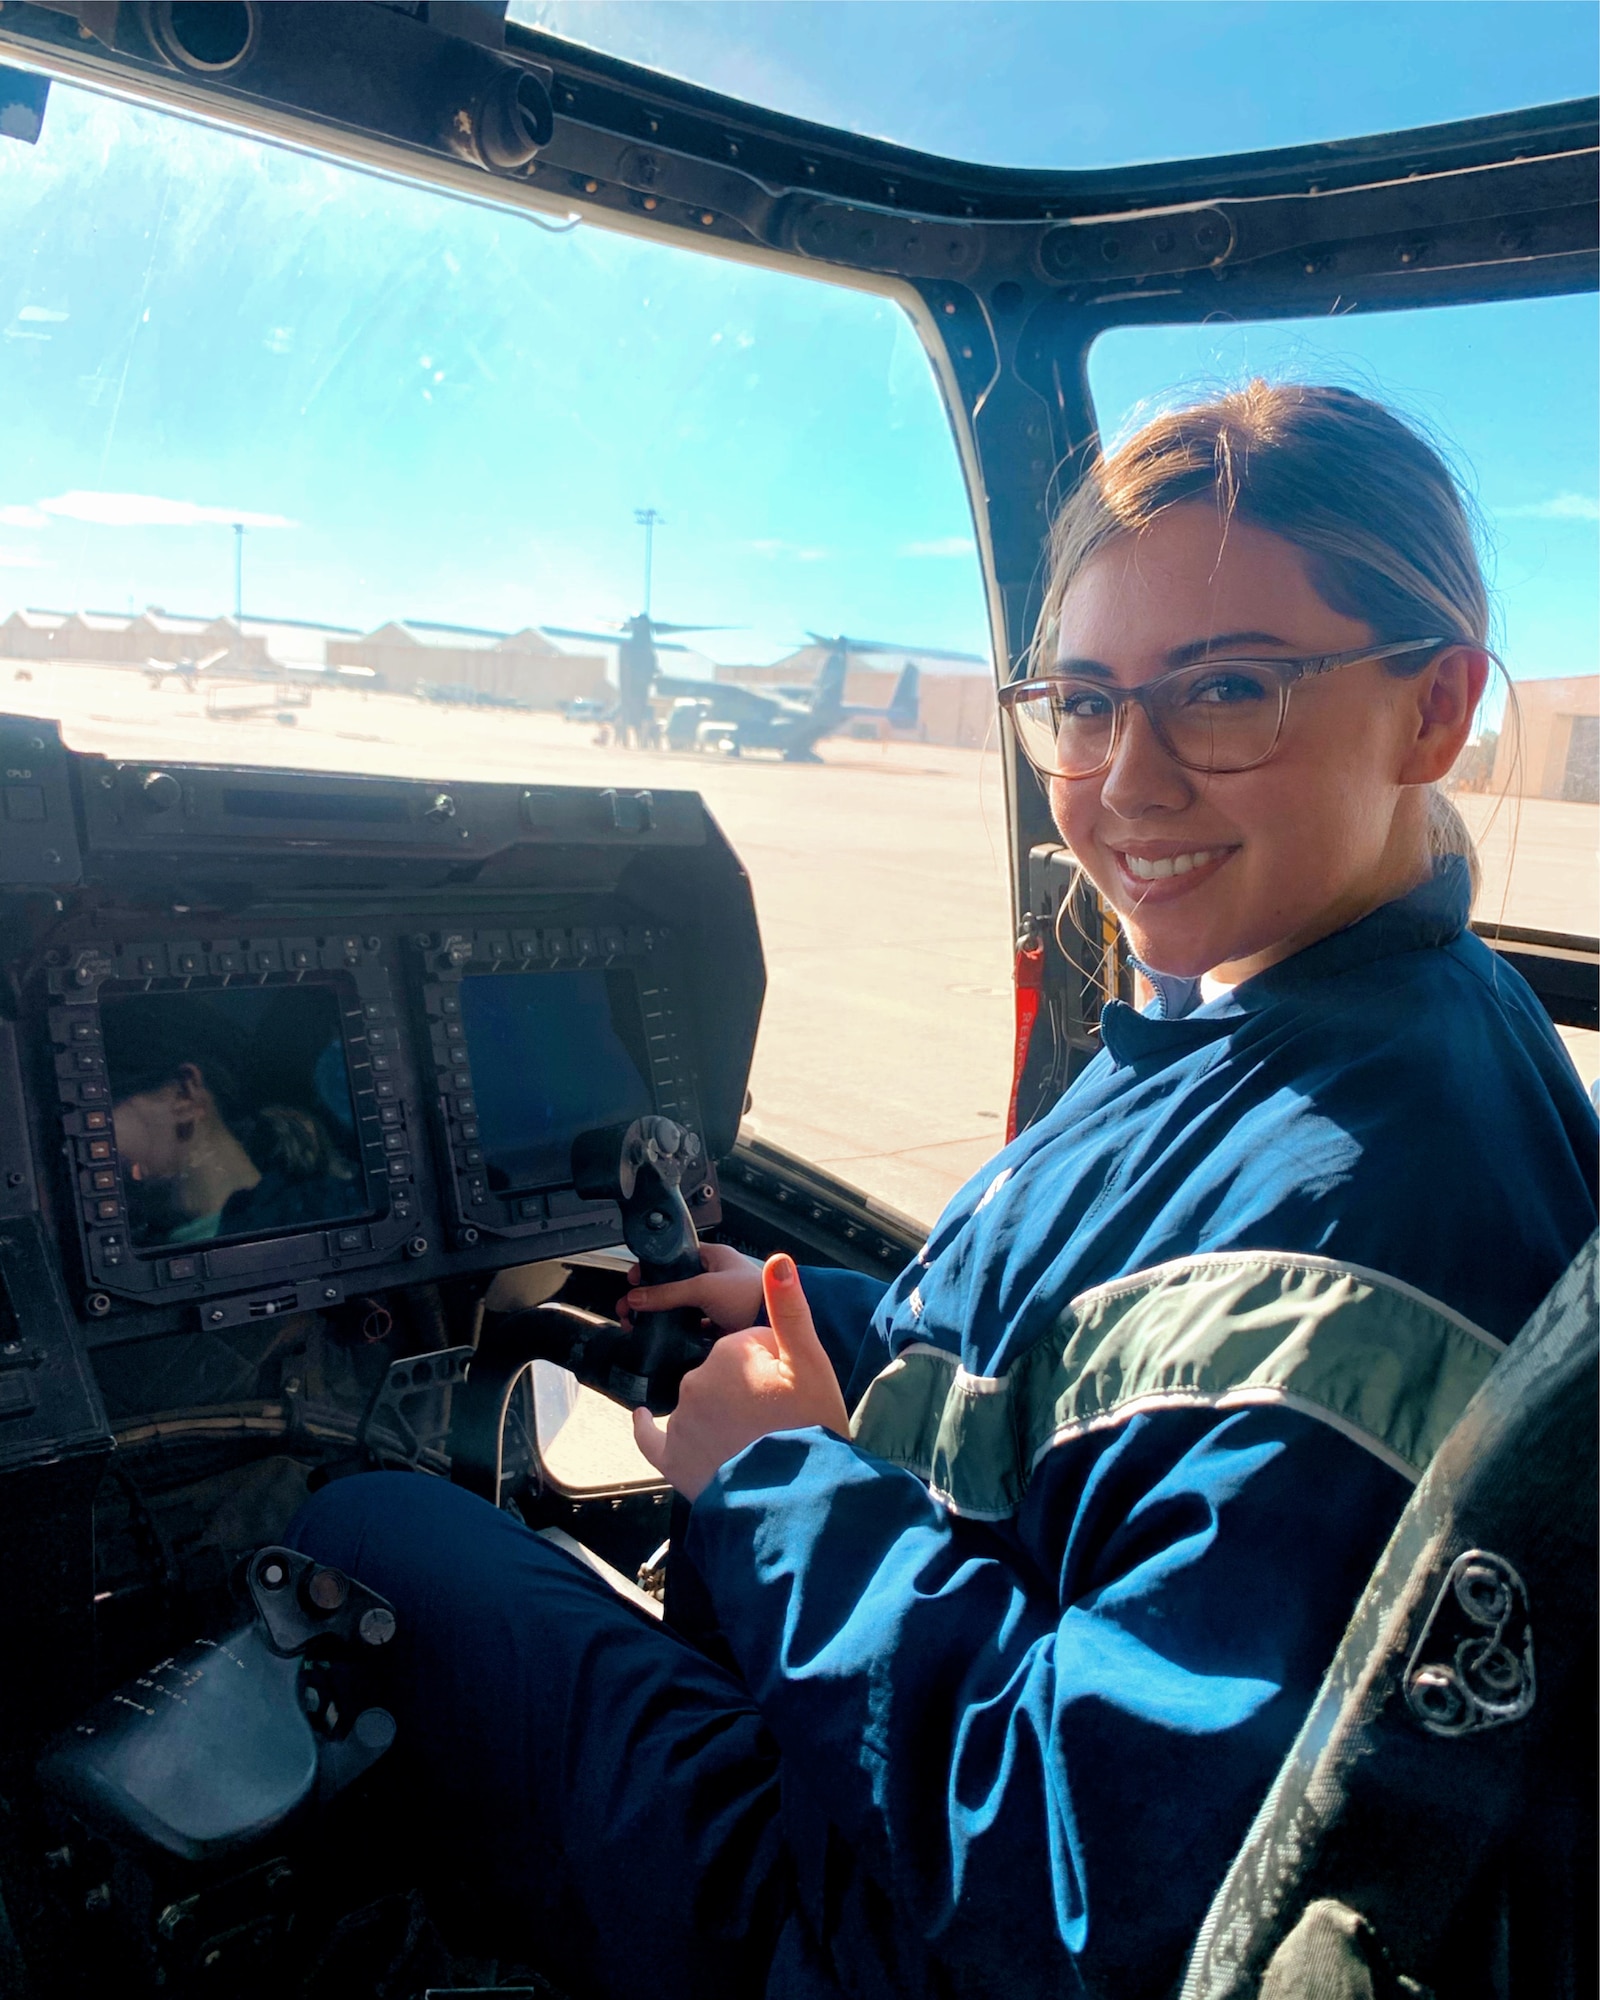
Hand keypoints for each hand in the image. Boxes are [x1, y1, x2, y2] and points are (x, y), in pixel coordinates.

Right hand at [619, 1240, 765, 1334]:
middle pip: (673, 1285)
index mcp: (713, 1257)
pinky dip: (677, 1333)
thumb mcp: (704, 1287)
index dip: (652, 1268)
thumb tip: (636, 1298)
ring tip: (640, 1325)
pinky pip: (691, 1328)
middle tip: (629, 1308)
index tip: (633, 1281)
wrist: (777, 1328)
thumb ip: (668, 1292)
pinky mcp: (719, 1325)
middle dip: (650, 1297)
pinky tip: (664, 1339)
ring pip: (681, 1308)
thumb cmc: (752, 1296)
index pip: (674, 1257)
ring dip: (662, 1316)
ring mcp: (717, 1302)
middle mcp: (715, 1277)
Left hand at [632, 1255, 849, 1500]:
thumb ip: (790, 1309)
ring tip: (753, 1439)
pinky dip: (647, 1427)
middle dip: (745, 1389)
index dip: (773, 1364)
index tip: (790, 1387)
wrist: (794, 1498)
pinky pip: (651, 1436)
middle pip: (723, 1374)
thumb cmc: (808, 1428)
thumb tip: (780, 1261)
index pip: (750, 1347)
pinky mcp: (672, 1457)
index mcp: (730, 1353)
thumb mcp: (810, 1362)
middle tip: (776, 1418)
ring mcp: (681, 1420)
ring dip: (719, 1413)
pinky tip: (644, 1419)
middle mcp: (697, 1381)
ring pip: (698, 1403)